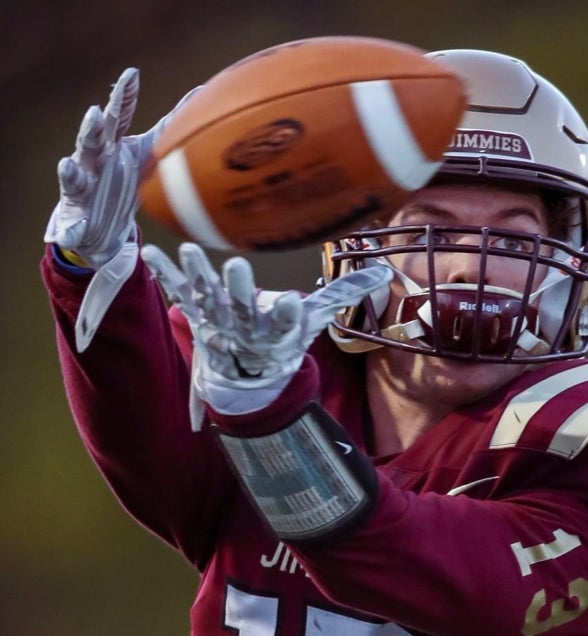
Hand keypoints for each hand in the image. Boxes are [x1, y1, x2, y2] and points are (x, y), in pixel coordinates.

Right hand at [46, 69, 198, 350]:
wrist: (99, 224)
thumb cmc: (123, 179)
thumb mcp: (145, 154)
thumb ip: (165, 129)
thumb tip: (196, 99)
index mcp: (112, 145)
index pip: (118, 116)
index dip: (124, 97)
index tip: (132, 75)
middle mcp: (92, 162)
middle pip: (90, 141)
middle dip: (92, 128)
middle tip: (95, 115)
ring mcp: (80, 188)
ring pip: (73, 178)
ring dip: (70, 172)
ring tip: (67, 167)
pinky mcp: (75, 218)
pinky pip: (71, 226)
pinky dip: (69, 230)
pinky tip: (67, 235)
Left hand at [141, 242, 391, 429]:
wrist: (245, 379)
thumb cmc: (280, 344)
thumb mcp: (313, 324)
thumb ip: (342, 295)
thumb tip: (384, 275)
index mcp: (278, 336)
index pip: (287, 326)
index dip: (288, 317)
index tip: (290, 303)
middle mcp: (246, 331)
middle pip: (244, 312)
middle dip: (239, 291)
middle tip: (237, 268)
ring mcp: (218, 324)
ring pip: (209, 301)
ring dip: (200, 277)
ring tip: (190, 251)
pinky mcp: (197, 315)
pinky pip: (180, 295)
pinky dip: (166, 275)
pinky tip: (151, 254)